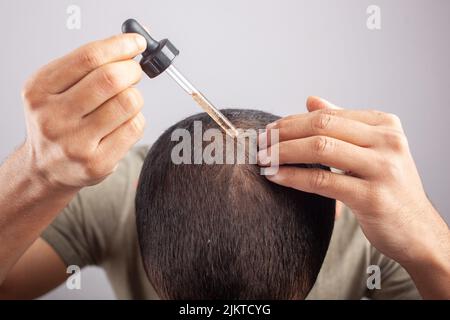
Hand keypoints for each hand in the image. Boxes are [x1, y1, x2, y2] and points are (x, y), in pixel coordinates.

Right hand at [21, 34, 146, 189]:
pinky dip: (137, 119)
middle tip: (133, 72)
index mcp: (40, 90)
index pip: (88, 58)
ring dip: (135, 97)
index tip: (136, 42)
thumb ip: (88, 65)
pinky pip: (135, 127)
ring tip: (124, 101)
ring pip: (128, 103)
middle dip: (132, 70)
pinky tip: (123, 123)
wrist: (46, 168)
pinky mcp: (97, 162)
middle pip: (110, 79)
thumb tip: (131, 45)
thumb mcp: (56, 88)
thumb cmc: (58, 122)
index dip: (119, 46)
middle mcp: (54, 117)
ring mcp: (76, 143)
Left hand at [258, 97, 449, 268]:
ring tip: (263, 159)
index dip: (293, 121)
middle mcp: (387, 141)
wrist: (416, 230)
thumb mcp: (372, 149)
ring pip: (320, 149)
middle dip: (284, 133)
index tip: (270, 131)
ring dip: (283, 153)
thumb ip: (343, 124)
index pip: (328, 115)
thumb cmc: (387, 187)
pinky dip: (293, 177)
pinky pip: (322, 181)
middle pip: (322, 127)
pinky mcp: (372, 197)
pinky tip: (275, 176)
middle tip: (261, 143)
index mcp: (385, 124)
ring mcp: (382, 168)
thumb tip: (311, 100)